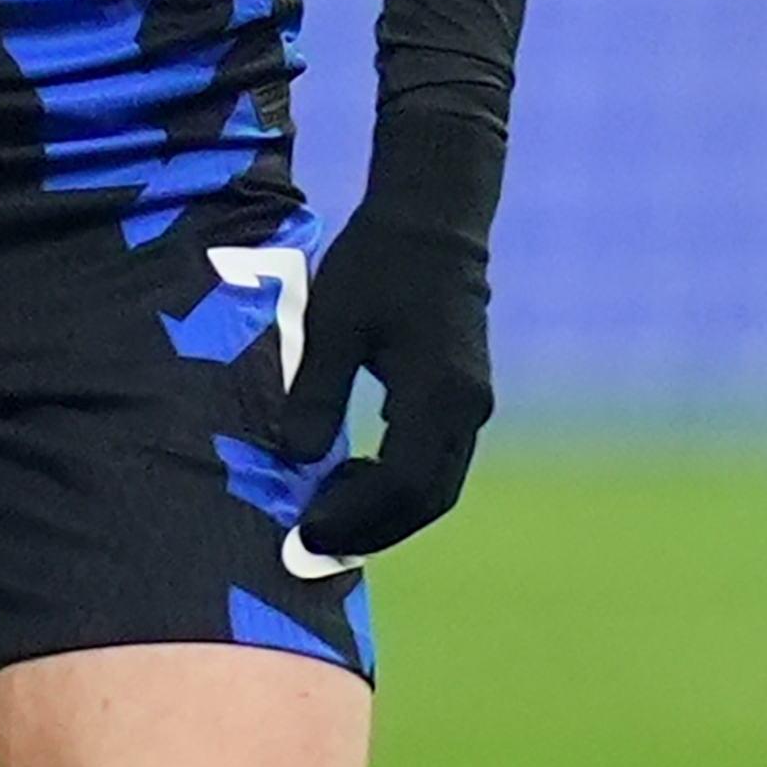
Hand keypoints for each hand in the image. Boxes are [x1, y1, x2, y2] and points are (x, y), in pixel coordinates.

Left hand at [280, 200, 493, 563]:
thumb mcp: (331, 326)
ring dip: (385, 512)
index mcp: (437, 392)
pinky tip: (351, 482)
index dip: (353, 519)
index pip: (402, 485)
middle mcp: (466, 408)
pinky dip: (398, 486)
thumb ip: (316, 395)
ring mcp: (472, 405)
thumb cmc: (376, 265)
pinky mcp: (465, 398)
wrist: (433, 220)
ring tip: (325, 517)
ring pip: (437, 487)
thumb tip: (294, 462)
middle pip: (427, 499)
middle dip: (370, 529)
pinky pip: (437, 462)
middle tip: (310, 545)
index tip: (305, 534)